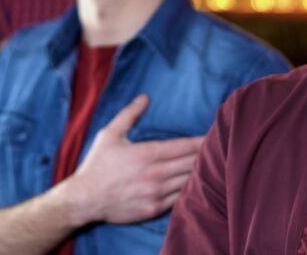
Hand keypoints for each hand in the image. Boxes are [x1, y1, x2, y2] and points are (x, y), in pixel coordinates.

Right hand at [63, 95, 203, 225]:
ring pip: (189, 181)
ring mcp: (156, 193)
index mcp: (147, 154)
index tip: (215, 135)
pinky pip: (180, 198)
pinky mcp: (154, 209)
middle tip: (221, 148)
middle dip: (207, 155)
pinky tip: (199, 184)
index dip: (203, 141)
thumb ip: (129, 114)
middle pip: (191, 163)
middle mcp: (155, 174)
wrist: (85, 199)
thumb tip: (145, 97)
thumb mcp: (110, 134)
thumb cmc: (97, 164)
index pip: (185, 146)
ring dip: (202, 173)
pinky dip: (191, 190)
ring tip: (216, 165)